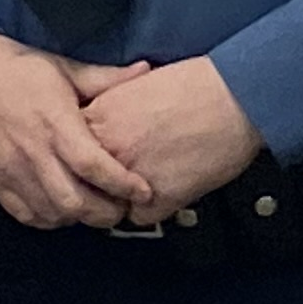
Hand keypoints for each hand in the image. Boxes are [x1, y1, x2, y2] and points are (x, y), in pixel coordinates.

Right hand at [0, 33, 154, 228]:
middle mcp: (33, 153)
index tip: (144, 192)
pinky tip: (61, 210)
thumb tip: (145, 70)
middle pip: (76, 202)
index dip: (124, 185)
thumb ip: (106, 79)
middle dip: (105, 213)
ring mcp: (10, 171)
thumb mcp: (63, 68)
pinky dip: (48, 219)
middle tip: (121, 208)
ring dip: (78, 218)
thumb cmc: (16, 68)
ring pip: (52, 213)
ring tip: (93, 209)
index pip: (95, 166)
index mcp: (56, 123)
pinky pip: (25, 214)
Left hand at [82, 57, 263, 226]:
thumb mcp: (137, 85)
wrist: (232, 98)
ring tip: (143, 186)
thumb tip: (102, 126)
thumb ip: (111, 108)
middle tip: (118, 176)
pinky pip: (140, 218)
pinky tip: (168, 191)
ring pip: (106, 205)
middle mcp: (105, 150)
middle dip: (97, 182)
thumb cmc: (194, 86)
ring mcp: (126, 178)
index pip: (70, 150)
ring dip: (120, 201)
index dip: (86, 156)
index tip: (98, 156)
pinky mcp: (153, 200)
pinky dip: (153, 210)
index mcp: (98, 118)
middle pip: (82, 181)